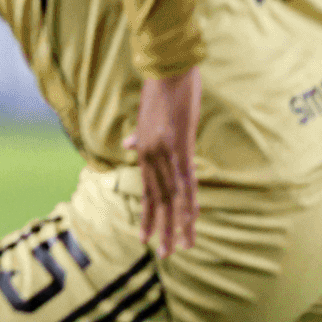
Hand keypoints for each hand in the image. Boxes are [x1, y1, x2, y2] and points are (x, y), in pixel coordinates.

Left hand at [127, 67, 200, 252]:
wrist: (167, 67)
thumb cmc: (160, 89)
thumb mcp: (146, 115)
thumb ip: (139, 133)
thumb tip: (129, 142)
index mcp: (143, 150)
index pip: (149, 191)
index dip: (148, 215)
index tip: (146, 236)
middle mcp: (151, 154)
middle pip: (158, 199)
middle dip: (162, 227)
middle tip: (163, 253)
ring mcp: (165, 151)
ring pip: (172, 195)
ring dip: (177, 222)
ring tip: (179, 246)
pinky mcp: (180, 144)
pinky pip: (186, 178)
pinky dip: (189, 199)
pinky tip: (192, 217)